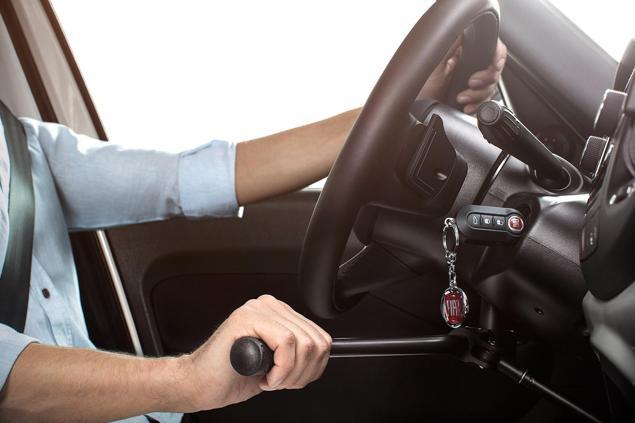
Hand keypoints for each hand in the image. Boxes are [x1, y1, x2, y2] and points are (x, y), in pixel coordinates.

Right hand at [180, 295, 330, 410]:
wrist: (199, 383)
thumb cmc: (233, 374)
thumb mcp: (277, 361)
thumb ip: (298, 351)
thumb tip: (322, 352)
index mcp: (278, 313)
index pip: (319, 336)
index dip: (314, 367)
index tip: (295, 379)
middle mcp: (268, 306)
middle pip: (314, 340)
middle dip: (303, 372)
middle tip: (281, 382)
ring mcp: (256, 309)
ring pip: (302, 342)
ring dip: (290, 373)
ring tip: (271, 379)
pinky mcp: (246, 319)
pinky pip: (286, 342)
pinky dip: (281, 369)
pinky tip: (264, 377)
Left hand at [418, 39, 507, 113]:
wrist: (415, 113)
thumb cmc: (418, 91)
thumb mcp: (434, 64)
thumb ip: (450, 46)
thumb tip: (462, 30)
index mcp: (463, 57)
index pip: (491, 50)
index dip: (497, 56)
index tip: (494, 65)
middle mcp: (469, 70)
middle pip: (494, 71)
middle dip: (485, 80)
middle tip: (470, 83)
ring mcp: (471, 88)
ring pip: (491, 89)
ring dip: (478, 96)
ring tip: (461, 99)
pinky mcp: (471, 103)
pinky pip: (485, 104)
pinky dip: (478, 107)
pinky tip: (467, 108)